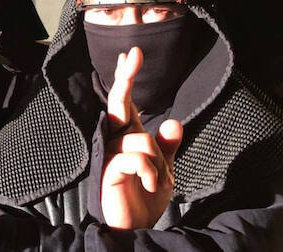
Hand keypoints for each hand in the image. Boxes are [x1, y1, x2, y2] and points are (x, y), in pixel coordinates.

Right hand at [101, 47, 183, 229]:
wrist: (139, 228)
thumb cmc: (147, 197)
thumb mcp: (165, 168)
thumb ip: (168, 146)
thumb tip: (173, 122)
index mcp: (130, 135)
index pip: (127, 101)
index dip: (127, 78)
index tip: (131, 55)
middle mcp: (118, 140)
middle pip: (119, 103)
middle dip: (126, 78)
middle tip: (133, 55)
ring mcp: (111, 154)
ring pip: (142, 140)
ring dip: (160, 162)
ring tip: (160, 181)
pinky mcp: (109, 170)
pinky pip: (137, 159)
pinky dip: (153, 172)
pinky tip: (153, 185)